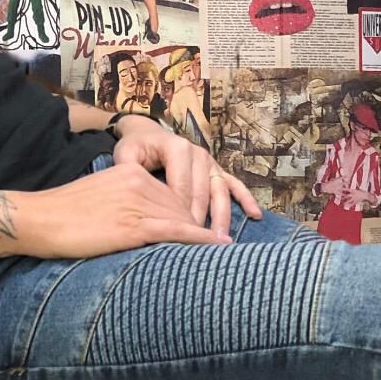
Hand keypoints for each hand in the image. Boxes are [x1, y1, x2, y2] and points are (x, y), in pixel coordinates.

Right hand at [32, 162, 233, 258]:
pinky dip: (199, 240)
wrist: (36, 219)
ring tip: (225, 251)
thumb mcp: (99, 196)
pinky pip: (175, 231)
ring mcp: (136, 204)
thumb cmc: (62, 213)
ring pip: (183, 218)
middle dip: (201, 225)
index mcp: (130, 172)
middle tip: (222, 245)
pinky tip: (217, 247)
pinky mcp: (132, 226)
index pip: (172, 193)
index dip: (188, 215)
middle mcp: (138, 182)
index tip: (203, 231)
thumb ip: (125, 201)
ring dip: (206, 235)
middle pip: (182, 205)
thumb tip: (142, 220)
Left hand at [113, 116, 261, 237]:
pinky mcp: (217, 168)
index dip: (179, 211)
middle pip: (202, 192)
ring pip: (219, 192)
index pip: (181, 186)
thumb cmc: (135, 147)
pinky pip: (234, 184)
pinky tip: (255, 214)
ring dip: (222, 216)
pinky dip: (245, 198)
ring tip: (222, 240)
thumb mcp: (126, 154)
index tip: (178, 234)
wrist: (148, 134)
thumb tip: (137, 191)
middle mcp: (198, 153)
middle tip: (198, 245)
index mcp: (177, 148)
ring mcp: (210, 162)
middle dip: (200, 220)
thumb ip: (129, 170)